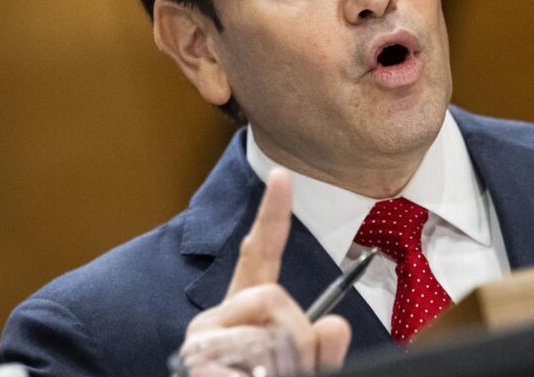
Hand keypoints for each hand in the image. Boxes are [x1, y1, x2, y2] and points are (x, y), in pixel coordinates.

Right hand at [178, 169, 350, 374]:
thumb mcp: (302, 371)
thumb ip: (321, 351)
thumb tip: (334, 324)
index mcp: (244, 318)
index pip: (260, 257)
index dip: (272, 216)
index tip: (282, 177)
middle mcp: (217, 321)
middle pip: (275, 295)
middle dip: (300, 334)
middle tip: (293, 368)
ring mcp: (203, 341)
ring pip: (272, 324)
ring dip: (290, 359)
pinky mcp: (198, 360)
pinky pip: (254, 354)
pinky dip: (263, 374)